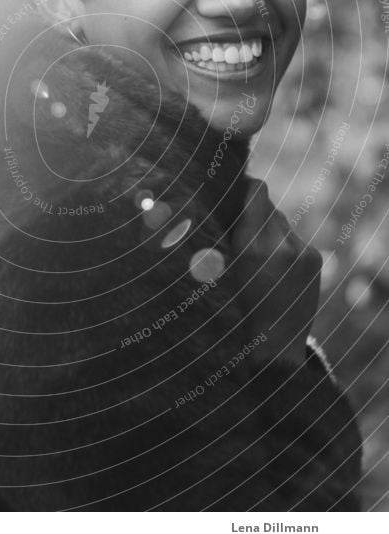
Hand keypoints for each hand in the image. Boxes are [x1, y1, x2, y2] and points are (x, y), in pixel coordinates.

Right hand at [228, 178, 321, 366]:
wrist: (272, 345)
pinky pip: (293, 237)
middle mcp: (280, 245)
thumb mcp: (218, 270)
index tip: (233, 192)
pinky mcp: (314, 258)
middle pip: (268, 206)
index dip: (244, 188)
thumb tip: (225, 200)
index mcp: (250, 248)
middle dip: (253, 214)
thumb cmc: (235, 308)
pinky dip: (282, 245)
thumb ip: (224, 234)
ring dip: (268, 230)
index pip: (256, 191)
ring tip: (258, 258)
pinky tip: (274, 268)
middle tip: (239, 232)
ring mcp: (301, 251)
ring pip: (280, 221)